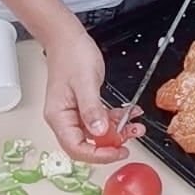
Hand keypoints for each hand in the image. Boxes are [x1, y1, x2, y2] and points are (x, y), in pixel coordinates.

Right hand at [43, 27, 142, 163]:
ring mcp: (75, 112)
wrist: (68, 39)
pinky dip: (116, 118)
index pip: (76, 148)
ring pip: (97, 132)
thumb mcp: (85, 82)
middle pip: (87, 144)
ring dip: (118, 131)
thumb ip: (92, 109)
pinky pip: (101, 119)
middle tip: (131, 138)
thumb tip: (99, 131)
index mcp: (59, 117)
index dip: (98, 155)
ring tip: (136, 125)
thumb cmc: (72, 56)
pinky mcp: (85, 105)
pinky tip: (130, 113)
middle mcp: (65, 118)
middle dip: (111, 144)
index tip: (118, 151)